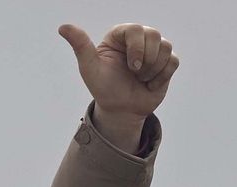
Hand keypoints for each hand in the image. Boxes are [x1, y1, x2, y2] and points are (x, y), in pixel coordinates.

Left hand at [60, 24, 178, 149]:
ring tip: (140, 79)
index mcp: (120, 35)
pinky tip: (150, 83)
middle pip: (154, 35)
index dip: (137, 48)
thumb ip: (80, 46)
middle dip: (145, 61)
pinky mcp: (166, 61)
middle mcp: (138, 37)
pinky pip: (173, 61)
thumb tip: (63, 27)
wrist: (121, 110)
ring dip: (153, 70)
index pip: (136, 29)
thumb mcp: (90, 68)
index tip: (131, 66)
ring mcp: (154, 49)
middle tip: (134, 74)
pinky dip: (162, 76)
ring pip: (166, 47)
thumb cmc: (103, 88)